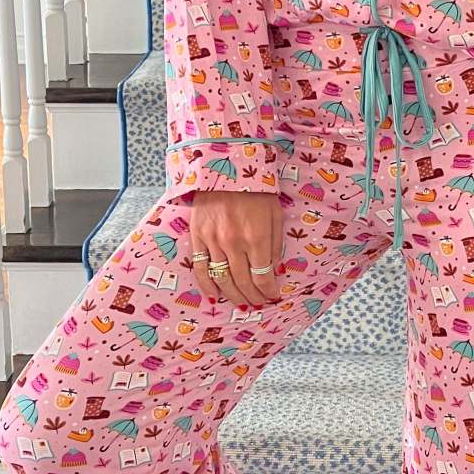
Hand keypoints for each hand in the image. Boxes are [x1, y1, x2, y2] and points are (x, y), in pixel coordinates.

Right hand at [188, 192, 284, 309]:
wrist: (226, 169)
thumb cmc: (256, 191)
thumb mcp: (275, 214)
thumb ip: (275, 244)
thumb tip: (275, 270)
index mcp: (256, 237)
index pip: (263, 276)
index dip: (268, 291)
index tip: (272, 296)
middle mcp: (234, 242)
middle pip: (243, 282)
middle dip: (253, 297)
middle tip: (258, 304)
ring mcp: (213, 241)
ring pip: (222, 279)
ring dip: (233, 296)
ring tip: (241, 304)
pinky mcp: (197, 236)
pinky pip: (200, 267)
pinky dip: (206, 286)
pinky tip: (213, 297)